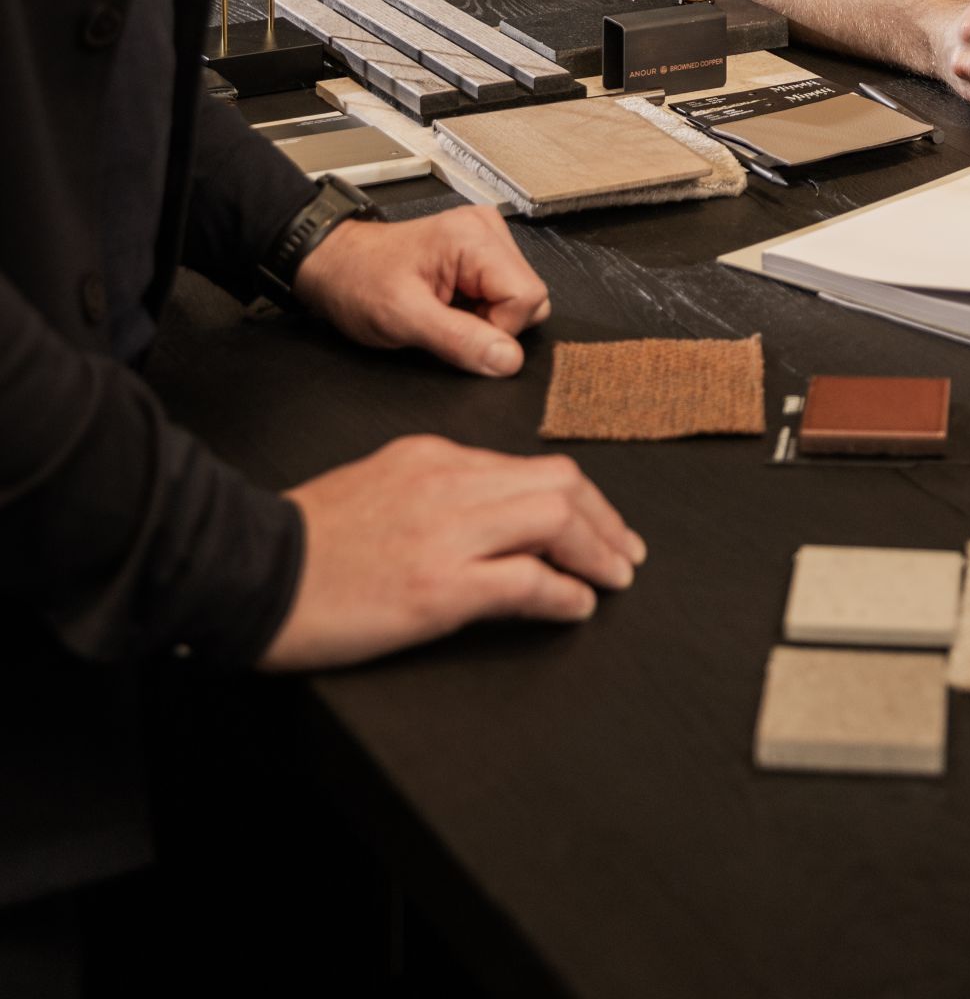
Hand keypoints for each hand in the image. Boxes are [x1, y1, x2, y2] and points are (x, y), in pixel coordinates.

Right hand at [261, 437, 643, 669]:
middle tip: (626, 553)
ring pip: (554, 520)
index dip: (578, 497)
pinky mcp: (438, 588)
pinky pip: (525, 581)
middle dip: (605, 520)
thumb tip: (491, 514)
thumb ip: (435, 488)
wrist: (251, 570)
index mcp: (433, 455)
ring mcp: (446, 534)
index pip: (529, 467)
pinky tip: (577, 606)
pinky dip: (563, 593)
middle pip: (558, 484)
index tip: (599, 523)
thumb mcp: (380, 484)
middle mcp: (449, 483)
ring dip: (598, 552)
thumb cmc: (307, 539)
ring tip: (616, 577)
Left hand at [292, 206, 551, 376]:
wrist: (335, 264)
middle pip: (529, 295)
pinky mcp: (480, 251)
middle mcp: (487, 229)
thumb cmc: (359, 281)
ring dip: (487, 318)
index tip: (459, 332)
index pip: (528, 296)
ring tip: (445, 311)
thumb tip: (509, 360)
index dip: (499, 329)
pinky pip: (503, 292)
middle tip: (448, 321)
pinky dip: (480, 309)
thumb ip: (460, 340)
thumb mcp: (403, 318)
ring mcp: (485, 238)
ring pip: (519, 297)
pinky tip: (449, 304)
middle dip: (494, 324)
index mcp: (474, 236)